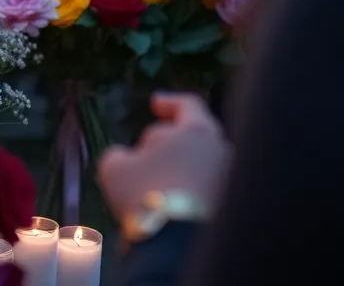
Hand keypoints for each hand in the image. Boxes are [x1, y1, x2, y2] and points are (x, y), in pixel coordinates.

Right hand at [97, 93, 230, 221]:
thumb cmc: (144, 193)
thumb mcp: (113, 167)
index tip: (156, 103)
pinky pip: (208, 184)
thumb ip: (119, 153)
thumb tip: (126, 157)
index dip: (170, 101)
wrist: (176, 242)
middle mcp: (221, 149)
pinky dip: (191, 185)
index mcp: (196, 130)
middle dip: (174, 138)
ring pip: (204, 161)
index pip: (188, 104)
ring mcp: (229, 177)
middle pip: (198, 133)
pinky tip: (171, 198)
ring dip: (182, 164)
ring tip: (159, 178)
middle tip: (152, 148)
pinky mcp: (228, 201)